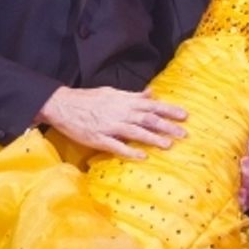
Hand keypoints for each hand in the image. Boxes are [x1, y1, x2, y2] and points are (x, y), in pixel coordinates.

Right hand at [36, 86, 186, 158]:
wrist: (63, 105)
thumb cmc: (89, 99)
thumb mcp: (113, 92)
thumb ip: (133, 96)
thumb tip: (151, 93)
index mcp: (124, 101)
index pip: (152, 105)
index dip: (169, 110)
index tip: (185, 115)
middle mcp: (120, 112)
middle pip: (148, 119)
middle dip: (167, 126)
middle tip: (183, 134)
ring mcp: (110, 126)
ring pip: (136, 132)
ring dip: (153, 138)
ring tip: (168, 145)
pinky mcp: (99, 138)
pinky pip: (117, 146)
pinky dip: (130, 150)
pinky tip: (142, 156)